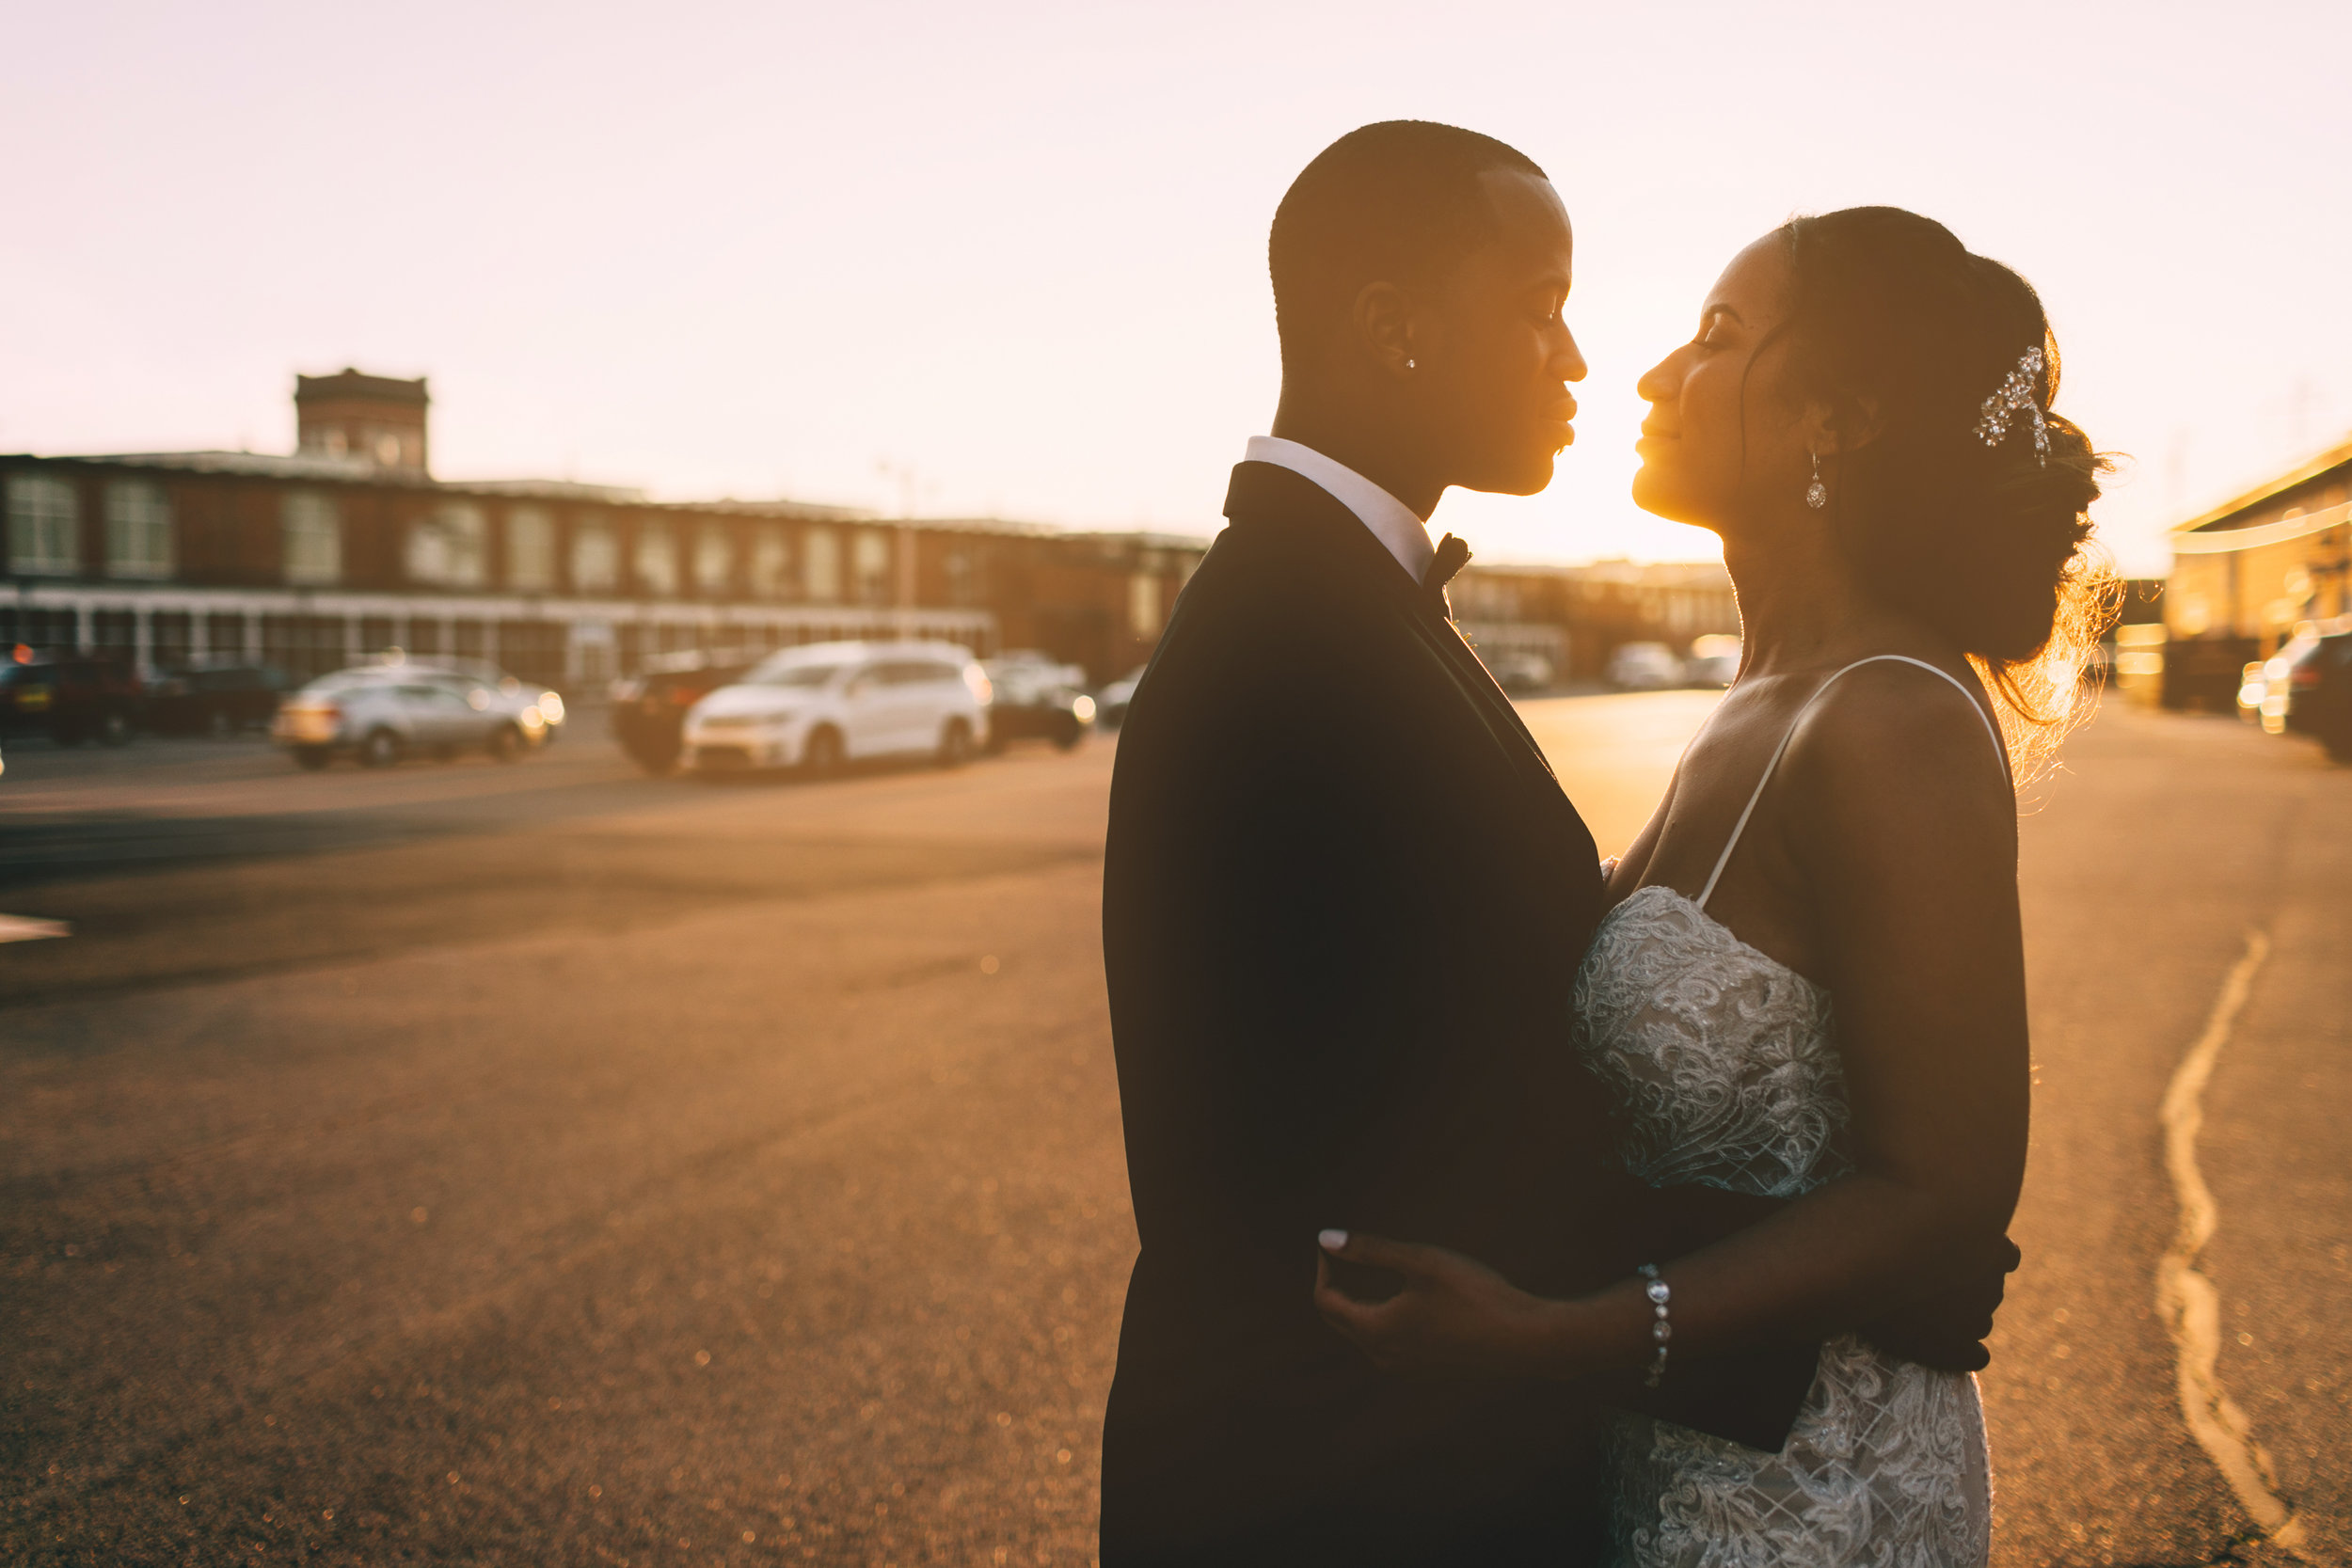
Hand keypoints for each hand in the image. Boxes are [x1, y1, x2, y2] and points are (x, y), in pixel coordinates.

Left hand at [1311, 1229, 1568, 1377]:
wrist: (1526, 1340)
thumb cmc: (1473, 1294)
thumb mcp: (1420, 1260)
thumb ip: (1370, 1250)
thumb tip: (1324, 1237)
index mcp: (1376, 1331)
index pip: (1326, 1302)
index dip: (1324, 1269)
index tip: (1331, 1244)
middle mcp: (1384, 1358)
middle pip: (1341, 1322)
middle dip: (1337, 1287)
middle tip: (1341, 1255)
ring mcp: (1407, 1370)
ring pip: (1367, 1336)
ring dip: (1361, 1307)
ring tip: (1370, 1277)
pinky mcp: (1429, 1372)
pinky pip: (1390, 1346)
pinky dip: (1385, 1322)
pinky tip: (1404, 1304)